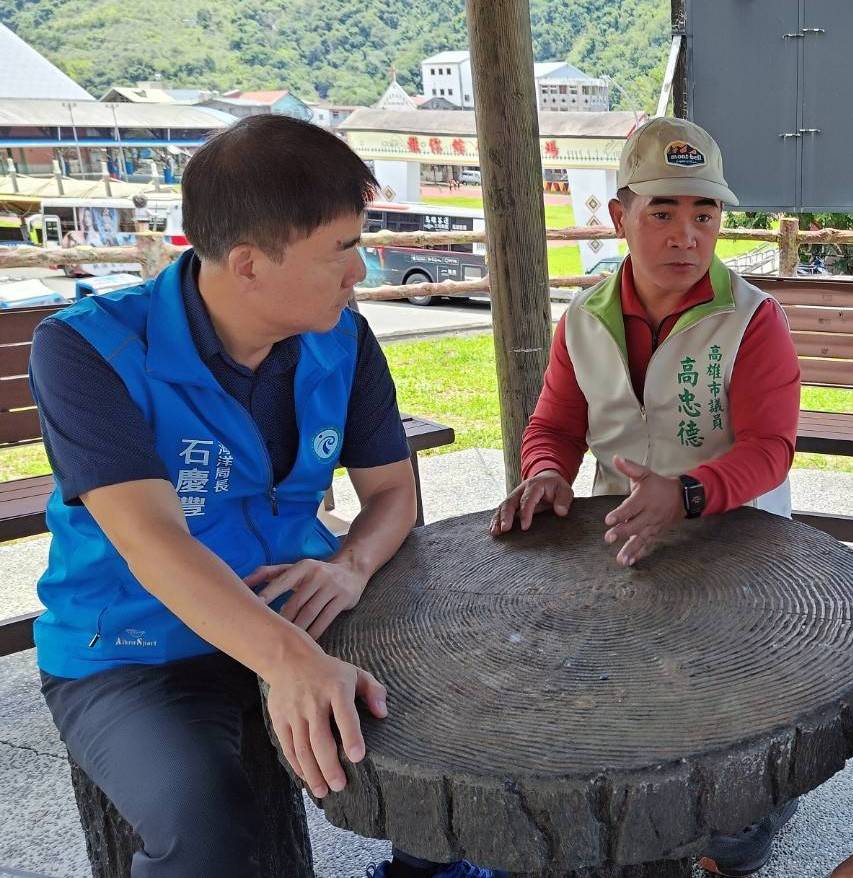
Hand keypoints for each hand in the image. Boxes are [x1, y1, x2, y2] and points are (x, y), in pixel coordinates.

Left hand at [245, 558, 367, 639]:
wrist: (352, 569)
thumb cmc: (315, 572)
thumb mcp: (295, 568)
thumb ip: (268, 573)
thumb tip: (243, 582)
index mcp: (303, 566)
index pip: (282, 581)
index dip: (269, 595)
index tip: (256, 608)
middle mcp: (317, 574)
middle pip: (296, 602)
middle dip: (282, 620)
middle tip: (269, 635)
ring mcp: (332, 587)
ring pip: (310, 613)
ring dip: (297, 629)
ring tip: (285, 643)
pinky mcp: (343, 599)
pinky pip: (325, 619)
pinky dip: (314, 633)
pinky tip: (305, 643)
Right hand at [265, 644, 386, 798]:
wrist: (289, 659)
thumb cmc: (329, 671)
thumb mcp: (355, 673)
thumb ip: (373, 691)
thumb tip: (382, 714)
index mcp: (336, 689)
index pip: (345, 715)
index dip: (351, 736)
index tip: (357, 757)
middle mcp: (314, 701)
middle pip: (320, 738)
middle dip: (329, 766)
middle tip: (339, 786)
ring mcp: (294, 711)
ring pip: (302, 747)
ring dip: (312, 772)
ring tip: (323, 791)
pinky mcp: (280, 718)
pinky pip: (287, 746)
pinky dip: (297, 765)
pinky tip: (307, 778)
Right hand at [490, 469, 573, 535]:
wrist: (547, 479)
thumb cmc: (555, 487)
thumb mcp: (564, 490)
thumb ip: (564, 500)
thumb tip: (560, 511)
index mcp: (534, 486)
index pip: (527, 500)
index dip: (525, 513)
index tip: (525, 527)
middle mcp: (520, 490)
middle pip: (510, 502)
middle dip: (506, 516)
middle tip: (504, 529)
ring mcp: (514, 496)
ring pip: (503, 506)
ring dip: (497, 519)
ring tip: (495, 532)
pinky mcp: (512, 503)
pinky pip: (502, 510)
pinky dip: (496, 520)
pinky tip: (494, 530)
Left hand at [603, 455, 684, 566]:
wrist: (683, 497)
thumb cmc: (659, 485)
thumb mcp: (645, 474)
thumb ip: (630, 468)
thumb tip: (616, 458)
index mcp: (644, 499)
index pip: (631, 507)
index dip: (620, 514)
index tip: (608, 520)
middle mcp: (649, 514)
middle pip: (635, 525)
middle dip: (622, 532)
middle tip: (609, 538)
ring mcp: (653, 526)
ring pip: (641, 538)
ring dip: (630, 549)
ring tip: (621, 560)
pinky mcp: (656, 533)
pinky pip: (647, 544)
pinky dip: (639, 553)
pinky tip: (630, 562)